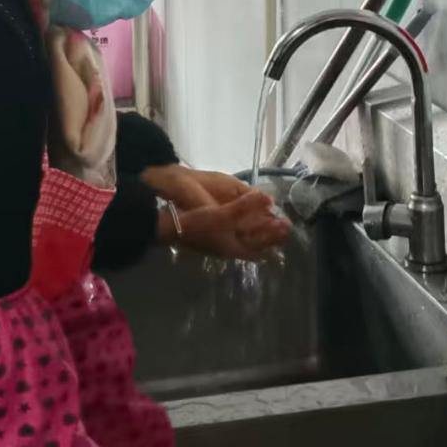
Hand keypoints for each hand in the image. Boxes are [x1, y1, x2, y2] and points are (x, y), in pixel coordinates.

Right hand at [146, 164, 290, 259]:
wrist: (160, 224)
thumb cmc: (192, 221)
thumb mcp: (219, 214)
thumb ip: (244, 207)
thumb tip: (268, 199)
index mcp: (230, 245)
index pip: (258, 246)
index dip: (272, 236)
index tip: (286, 225)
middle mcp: (225, 247)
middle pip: (252, 245)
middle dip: (268, 235)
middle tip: (284, 224)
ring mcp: (216, 242)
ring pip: (243, 239)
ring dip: (257, 230)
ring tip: (270, 220)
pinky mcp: (208, 234)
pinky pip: (234, 234)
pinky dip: (244, 227)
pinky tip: (245, 220)